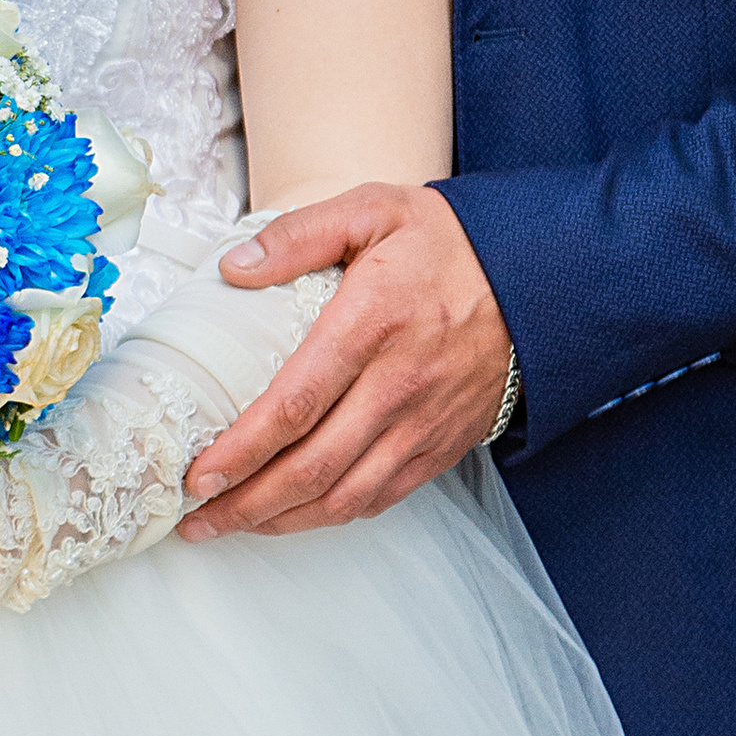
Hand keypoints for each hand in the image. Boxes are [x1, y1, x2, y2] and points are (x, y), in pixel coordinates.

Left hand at [177, 182, 512, 539]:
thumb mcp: (372, 210)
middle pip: (311, 467)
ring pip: (344, 496)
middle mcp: (398, 385)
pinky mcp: (442, 446)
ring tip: (232, 526)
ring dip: (283, 521)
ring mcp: (423, 423)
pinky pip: (381, 497)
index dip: (241, 451)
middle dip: (246, 503)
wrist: (539, 278)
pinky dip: (332, 515)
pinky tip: (295, 515)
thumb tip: (232, 268)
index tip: (198, 474)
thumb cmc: (447, 243)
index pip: (294, 406)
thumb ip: (298, 235)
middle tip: (196, 518)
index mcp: (371, 324)